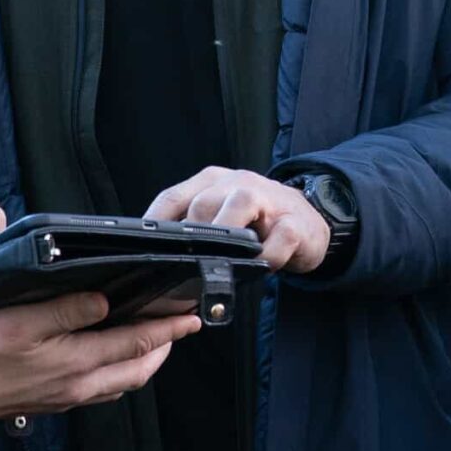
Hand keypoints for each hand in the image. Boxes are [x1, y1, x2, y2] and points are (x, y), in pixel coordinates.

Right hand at [0, 293, 197, 425]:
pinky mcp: (47, 401)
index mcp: (76, 365)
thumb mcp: (20, 320)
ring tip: (150, 339)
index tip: (191, 318)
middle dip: (163, 348)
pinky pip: (97, 389)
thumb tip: (106, 302)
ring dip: (141, 361)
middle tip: (178, 327)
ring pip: (118, 383)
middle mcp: (76, 387)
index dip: (169, 329)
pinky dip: (114, 372)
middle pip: (137, 370)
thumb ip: (67, 310)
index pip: (137, 344)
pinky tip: (106, 357)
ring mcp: (63, 398)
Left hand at [148, 166, 329, 273]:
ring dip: (228, 236)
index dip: (154, 222)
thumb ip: (194, 228)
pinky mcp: (295, 223)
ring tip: (221, 264)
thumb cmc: (258, 220)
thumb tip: (158, 255)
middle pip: (204, 202)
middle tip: (184, 266)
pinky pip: (279, 237)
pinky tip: (260, 268)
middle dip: (191, 237)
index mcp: (213, 182)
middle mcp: (238, 184)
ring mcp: (269, 200)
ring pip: (241, 204)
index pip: (174, 197)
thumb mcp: (221, 215)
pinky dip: (267, 256)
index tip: (141, 248)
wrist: (308, 220)